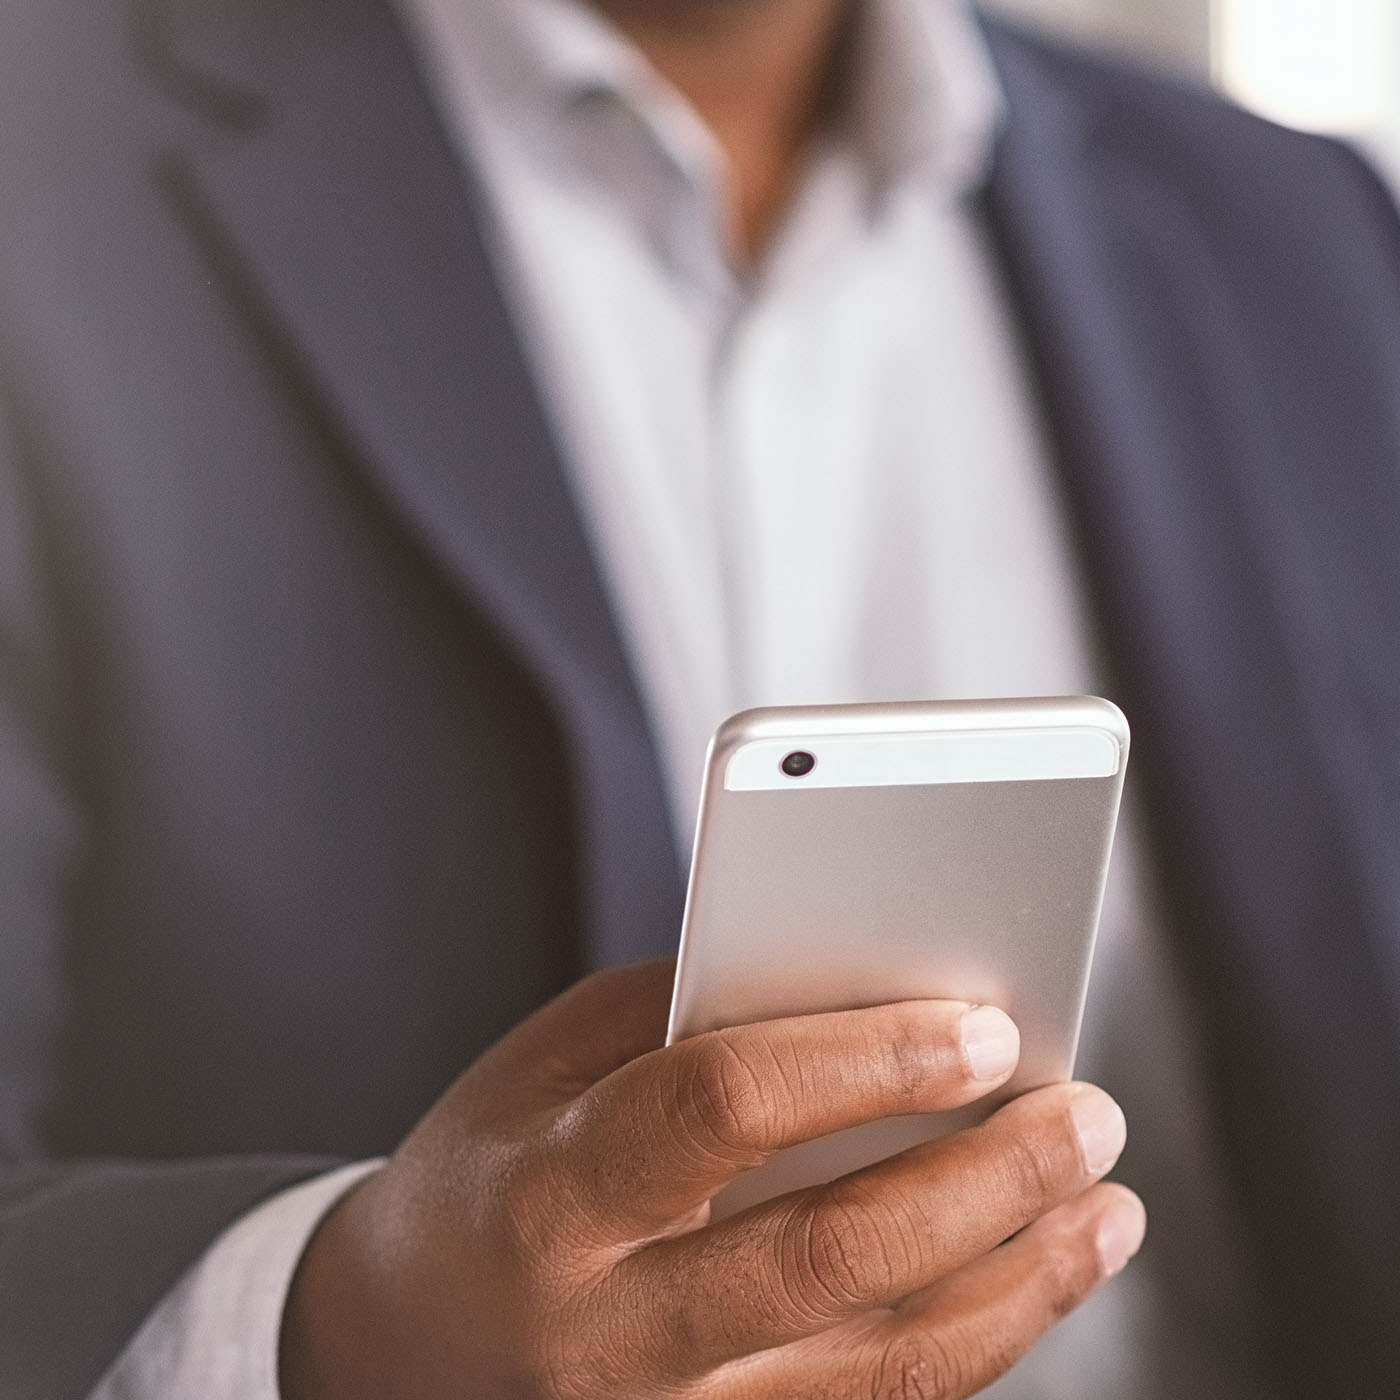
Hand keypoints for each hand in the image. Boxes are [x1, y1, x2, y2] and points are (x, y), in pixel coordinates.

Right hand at [279, 959, 1142, 1399]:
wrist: (398, 1344)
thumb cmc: (497, 1168)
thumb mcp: (558, 1062)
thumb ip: (700, 1019)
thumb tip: (873, 988)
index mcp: (555, 1192)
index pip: (720, 1108)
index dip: (861, 1059)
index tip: (980, 1021)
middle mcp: (608, 1332)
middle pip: (831, 1257)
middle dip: (983, 1180)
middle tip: (1084, 1112)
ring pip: (885, 1369)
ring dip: (1020, 1279)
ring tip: (1104, 1203)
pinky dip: (976, 1344)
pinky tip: (1031, 1277)